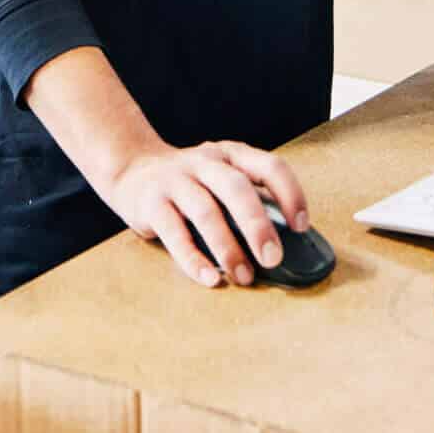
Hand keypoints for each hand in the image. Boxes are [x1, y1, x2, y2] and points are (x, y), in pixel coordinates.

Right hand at [102, 139, 311, 288]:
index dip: (290, 194)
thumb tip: (285, 244)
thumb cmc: (190, 182)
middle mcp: (205, 162)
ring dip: (227, 248)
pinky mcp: (152, 203)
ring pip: (205, 211)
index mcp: (231, 154)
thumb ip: (248, 200)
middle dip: (258, 225)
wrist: (132, 169)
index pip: (268, 166)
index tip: (301, 226)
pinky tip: (209, 278)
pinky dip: (193, 259)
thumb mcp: (220, 177)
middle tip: (273, 258)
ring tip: (243, 276)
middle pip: (236, 188)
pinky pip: (174, 233)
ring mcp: (175, 180)